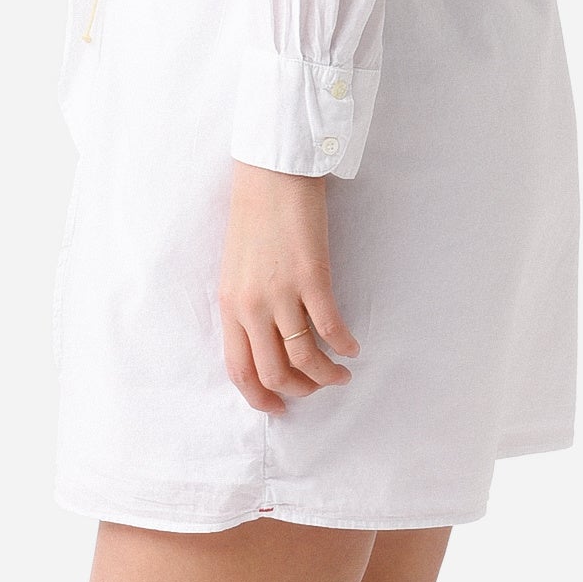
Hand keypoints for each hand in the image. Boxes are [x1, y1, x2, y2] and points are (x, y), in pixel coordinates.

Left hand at [219, 158, 361, 413]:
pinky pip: (330, 328)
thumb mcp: (237, 268)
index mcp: (230, 304)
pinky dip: (344, 345)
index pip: (239, 369)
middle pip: (275, 372)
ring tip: (341, 373)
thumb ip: (246, 305)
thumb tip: (266, 342)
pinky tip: (352, 347)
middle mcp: (252, 305)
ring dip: (326, 375)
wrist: (271, 174)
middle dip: (300, 390)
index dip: (260, 397)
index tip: (278, 407)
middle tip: (317, 387)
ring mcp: (282, 292)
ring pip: (305, 357)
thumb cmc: (255, 216)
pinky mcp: (312, 277)